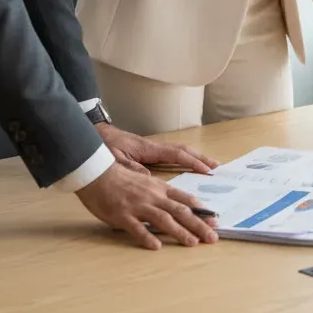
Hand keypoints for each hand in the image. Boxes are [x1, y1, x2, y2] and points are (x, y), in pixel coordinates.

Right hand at [75, 162, 218, 249]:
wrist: (98, 173)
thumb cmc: (121, 179)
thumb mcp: (146, 183)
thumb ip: (159, 193)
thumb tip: (174, 205)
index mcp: (159, 188)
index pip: (185, 200)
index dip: (200, 211)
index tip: (214, 220)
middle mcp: (153, 196)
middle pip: (180, 211)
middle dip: (198, 225)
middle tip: (212, 237)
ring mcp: (138, 206)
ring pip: (164, 220)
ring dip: (180, 232)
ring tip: (193, 243)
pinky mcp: (122, 215)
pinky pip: (137, 228)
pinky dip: (147, 237)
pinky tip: (157, 246)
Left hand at [96, 123, 218, 175]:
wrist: (96, 135)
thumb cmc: (105, 148)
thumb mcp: (114, 160)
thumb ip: (130, 168)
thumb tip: (147, 177)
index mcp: (149, 149)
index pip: (176, 154)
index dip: (192, 162)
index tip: (206, 170)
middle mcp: (154, 148)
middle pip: (183, 150)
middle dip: (200, 158)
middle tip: (216, 167)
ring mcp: (152, 150)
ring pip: (179, 152)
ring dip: (195, 158)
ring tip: (209, 167)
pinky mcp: (148, 153)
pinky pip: (171, 155)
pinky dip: (184, 159)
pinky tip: (189, 167)